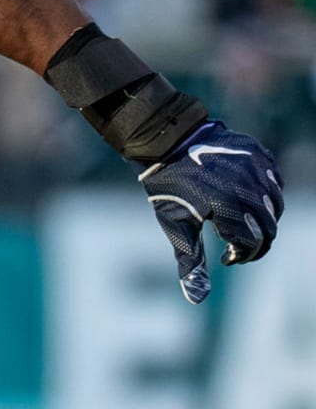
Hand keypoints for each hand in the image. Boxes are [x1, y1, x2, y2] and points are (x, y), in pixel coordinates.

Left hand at [139, 120, 282, 303]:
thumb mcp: (175, 226)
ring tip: (241, 221)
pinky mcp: (258, 153)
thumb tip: (196, 300)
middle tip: (238, 243)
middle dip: (256, 240)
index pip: (251, 244)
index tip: (229, 258)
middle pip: (268, 226)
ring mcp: (254, 168)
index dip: (241, 255)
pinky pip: (274, 179)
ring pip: (275, 203)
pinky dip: (266, 192)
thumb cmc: (167, 187)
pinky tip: (247, 197)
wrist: (165, 140)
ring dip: (263, 217)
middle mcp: (246, 187)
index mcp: (226, 207)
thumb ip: (190, 263)